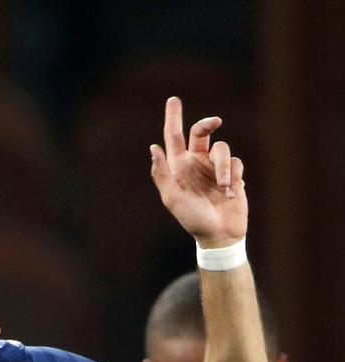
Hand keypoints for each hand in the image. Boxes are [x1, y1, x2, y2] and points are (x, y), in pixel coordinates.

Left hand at [150, 96, 245, 247]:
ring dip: (224, 169)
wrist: (219, 234)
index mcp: (178, 167)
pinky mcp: (233, 174)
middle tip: (216, 122)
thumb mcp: (173, 198)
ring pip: (222, 150)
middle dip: (208, 124)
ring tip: (225, 188)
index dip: (172, 118)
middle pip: (201, 132)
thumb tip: (153, 148)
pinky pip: (236, 162)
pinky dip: (234, 177)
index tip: (173, 99)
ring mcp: (214, 167)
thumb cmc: (193, 218)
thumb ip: (162, 174)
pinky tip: (230, 194)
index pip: (173, 137)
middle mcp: (196, 163)